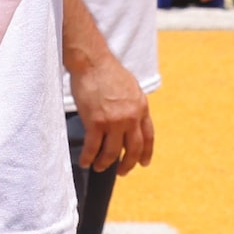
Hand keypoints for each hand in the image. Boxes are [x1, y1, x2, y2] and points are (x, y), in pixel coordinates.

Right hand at [72, 51, 154, 174]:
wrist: (92, 62)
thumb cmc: (108, 71)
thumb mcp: (131, 88)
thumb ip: (133, 106)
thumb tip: (132, 120)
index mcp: (141, 107)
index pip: (148, 137)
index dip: (146, 153)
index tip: (143, 163)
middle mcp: (131, 117)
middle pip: (133, 149)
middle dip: (128, 164)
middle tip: (121, 172)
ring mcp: (114, 121)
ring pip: (112, 152)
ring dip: (105, 164)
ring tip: (99, 167)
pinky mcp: (96, 122)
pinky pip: (93, 148)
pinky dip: (88, 158)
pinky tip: (85, 162)